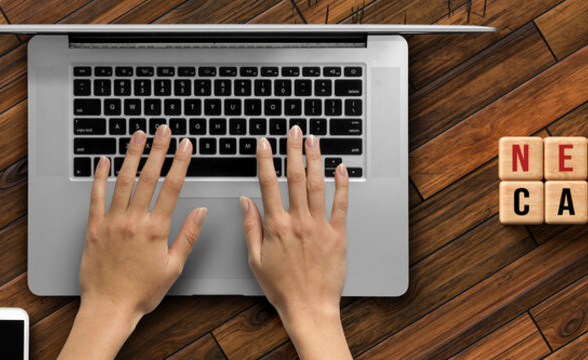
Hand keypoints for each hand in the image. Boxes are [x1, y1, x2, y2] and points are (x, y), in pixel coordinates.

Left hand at [60, 126, 202, 358]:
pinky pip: (96, 197)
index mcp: (156, 230)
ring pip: (122, 181)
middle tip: (163, 130)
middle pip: (148, 178)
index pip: (172, 188)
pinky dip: (99, 177)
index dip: (180, 163)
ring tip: (138, 136)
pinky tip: (103, 161)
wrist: (109, 308)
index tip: (186, 146)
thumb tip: (200, 212)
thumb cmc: (142, 292)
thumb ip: (187, 235)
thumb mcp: (174, 266)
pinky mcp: (93, 228)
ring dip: (131, 156)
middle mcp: (133, 221)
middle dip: (158, 150)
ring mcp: (111, 222)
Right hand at [240, 126, 351, 358]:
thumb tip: (245, 201)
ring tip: (313, 140)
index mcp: (275, 226)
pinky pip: (341, 205)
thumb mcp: (255, 259)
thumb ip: (250, 227)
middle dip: (293, 150)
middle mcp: (298, 222)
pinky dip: (342, 185)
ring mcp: (319, 227)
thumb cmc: (281, 288)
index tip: (264, 143)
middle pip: (295, 178)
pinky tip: (341, 168)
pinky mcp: (338, 235)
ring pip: (317, 185)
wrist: (309, 307)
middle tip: (294, 130)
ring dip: (315, 160)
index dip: (266, 160)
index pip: (268, 184)